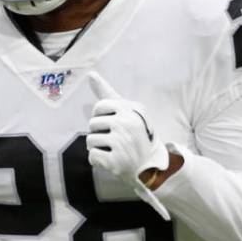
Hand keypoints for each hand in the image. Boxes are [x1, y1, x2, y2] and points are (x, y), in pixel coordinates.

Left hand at [86, 72, 170, 219]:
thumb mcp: (128, 110)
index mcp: (131, 109)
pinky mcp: (115, 161)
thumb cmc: (136, 134)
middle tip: (118, 140)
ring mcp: (121, 143)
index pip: (99, 106)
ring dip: (98, 147)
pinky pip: (92, 156)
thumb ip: (107, 93)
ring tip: (115, 151)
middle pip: (92, 124)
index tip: (115, 124)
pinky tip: (113, 162)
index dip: (102, 116)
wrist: (152, 166)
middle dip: (100, 133)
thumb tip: (90, 74)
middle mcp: (127, 124)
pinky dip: (98, 161)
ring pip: (90, 141)